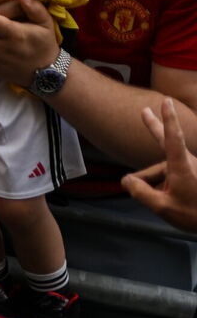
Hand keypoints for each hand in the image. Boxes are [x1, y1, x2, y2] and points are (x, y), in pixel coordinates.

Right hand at [122, 98, 196, 231]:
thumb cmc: (194, 214)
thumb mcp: (163, 207)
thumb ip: (140, 192)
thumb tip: (126, 180)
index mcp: (182, 166)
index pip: (172, 138)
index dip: (167, 120)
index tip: (166, 103)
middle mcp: (187, 163)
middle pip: (165, 145)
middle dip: (154, 127)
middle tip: (145, 110)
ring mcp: (191, 170)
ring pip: (164, 171)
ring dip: (154, 182)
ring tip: (156, 201)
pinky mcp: (192, 177)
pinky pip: (171, 178)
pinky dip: (163, 187)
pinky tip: (163, 200)